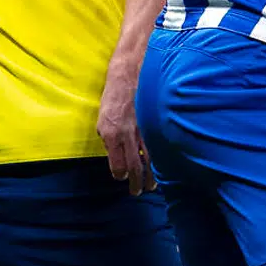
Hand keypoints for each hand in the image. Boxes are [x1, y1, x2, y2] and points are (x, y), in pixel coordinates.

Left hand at [96, 67, 154, 195]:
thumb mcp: (102, 119)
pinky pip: (160, 147)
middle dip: (137, 183)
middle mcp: (128, 135)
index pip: (117, 166)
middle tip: (138, 192)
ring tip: (152, 185)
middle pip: (135, 167)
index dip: (120, 174)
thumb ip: (108, 139)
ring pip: (151, 160)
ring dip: (152, 176)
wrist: (131, 73)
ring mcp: (144, 130)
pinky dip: (162, 160)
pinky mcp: (156, 124)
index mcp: (111, 134)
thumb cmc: (114, 95)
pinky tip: (163, 167)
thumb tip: (114, 155)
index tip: (122, 177)